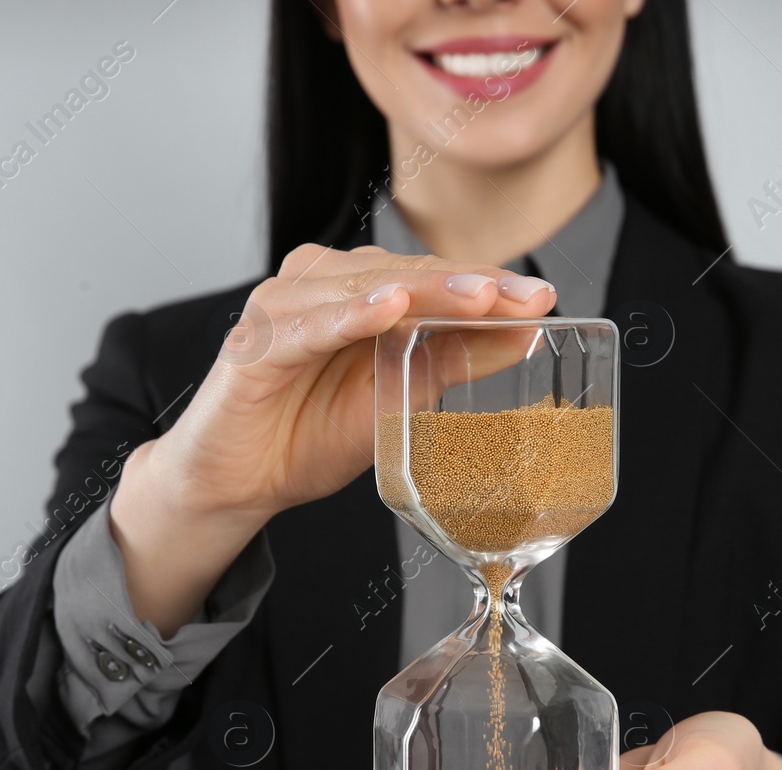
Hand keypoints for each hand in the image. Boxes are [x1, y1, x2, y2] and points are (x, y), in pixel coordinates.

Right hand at [110, 244, 556, 632]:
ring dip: (423, 291)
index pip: (433, 278)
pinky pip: (308, 325)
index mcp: (358, 288)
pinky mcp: (255, 342)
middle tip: (524, 295)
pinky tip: (386, 310)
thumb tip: (525, 333)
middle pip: (406, 274)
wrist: (237, 482)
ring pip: (365, 289)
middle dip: (470, 284)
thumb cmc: (310, 433)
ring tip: (477, 297)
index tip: (544, 299)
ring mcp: (285, 306)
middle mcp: (321, 282)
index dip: (489, 286)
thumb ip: (454, 360)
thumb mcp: (400, 398)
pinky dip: (348, 316)